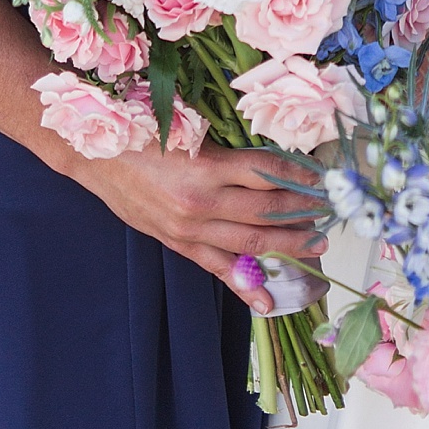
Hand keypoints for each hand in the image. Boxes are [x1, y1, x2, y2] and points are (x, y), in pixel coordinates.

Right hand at [71, 139, 330, 310]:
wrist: (98, 156)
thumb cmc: (145, 131)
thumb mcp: (189, 128)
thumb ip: (228, 148)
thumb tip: (270, 158)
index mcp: (207, 166)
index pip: (267, 172)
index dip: (299, 177)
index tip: (323, 178)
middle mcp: (202, 202)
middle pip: (266, 211)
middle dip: (302, 213)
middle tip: (330, 213)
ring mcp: (191, 229)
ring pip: (249, 243)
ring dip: (286, 245)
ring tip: (315, 245)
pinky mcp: (179, 244)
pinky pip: (218, 268)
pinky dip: (244, 286)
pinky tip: (267, 299)